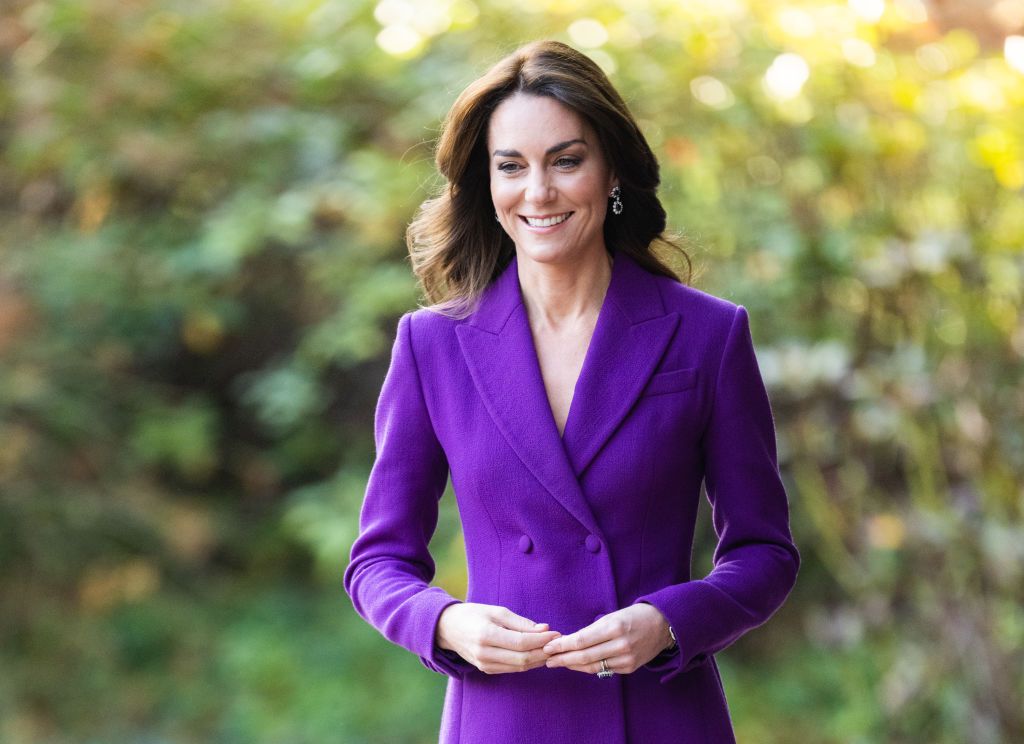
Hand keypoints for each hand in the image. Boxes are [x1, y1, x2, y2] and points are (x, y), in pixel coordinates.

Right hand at [435, 602, 561, 673]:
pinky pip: (512, 669)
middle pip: (522, 659)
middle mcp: (485, 653)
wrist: (447, 628)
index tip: (556, 633)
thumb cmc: (473, 614)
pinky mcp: (486, 670)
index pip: (521, 643)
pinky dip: (527, 663)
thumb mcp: (496, 611)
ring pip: (519, 667)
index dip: (541, 640)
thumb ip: (520, 622)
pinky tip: (536, 654)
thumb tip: (545, 629)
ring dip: (538, 659)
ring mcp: (485, 664)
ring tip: (551, 648)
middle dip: (543, 651)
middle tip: (558, 643)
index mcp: (486, 635)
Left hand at [542, 603, 671, 674]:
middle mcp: (620, 644)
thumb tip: (569, 641)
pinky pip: (603, 670)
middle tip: (547, 660)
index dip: (562, 646)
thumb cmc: (634, 616)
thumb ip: (592, 630)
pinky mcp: (629, 668)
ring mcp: (626, 659)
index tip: (548, 647)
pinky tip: (577, 665)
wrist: (663, 625)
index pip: (581, 640)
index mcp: (614, 627)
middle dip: (563, 659)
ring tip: (558, 663)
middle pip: (584, 657)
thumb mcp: (612, 616)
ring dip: (573, 666)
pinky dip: (588, 668)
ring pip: (592, 667)